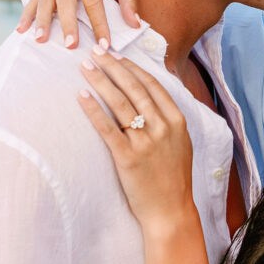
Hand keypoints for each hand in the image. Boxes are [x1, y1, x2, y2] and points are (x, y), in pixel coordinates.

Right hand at [16, 0, 139, 47]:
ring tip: (41, 40)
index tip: (104, 44)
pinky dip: (27, 15)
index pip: (94, 1)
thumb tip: (134, 25)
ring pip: (45, 1)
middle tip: (71, 45)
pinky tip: (21, 31)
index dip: (99, 24)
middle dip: (68, 25)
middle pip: (66, 2)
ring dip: (42, 22)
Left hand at [78, 48, 194, 234]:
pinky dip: (93, 109)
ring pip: (120, 103)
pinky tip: (82, 95)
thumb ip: (169, 119)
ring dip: (101, 81)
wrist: (171, 212)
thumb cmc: (173, 178)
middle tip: (95, 51)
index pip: (152, 84)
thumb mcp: (181, 143)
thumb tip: (151, 95)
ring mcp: (146, 142)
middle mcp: (163, 127)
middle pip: (134, 88)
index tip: (116, 54)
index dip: (131, 67)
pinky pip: (107, 128)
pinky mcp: (128, 158)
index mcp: (176, 121)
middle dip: (112, 66)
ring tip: (85, 67)